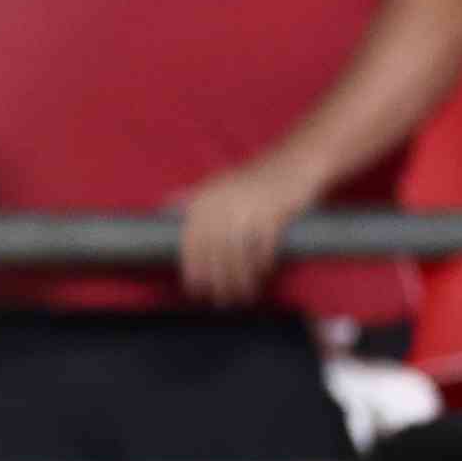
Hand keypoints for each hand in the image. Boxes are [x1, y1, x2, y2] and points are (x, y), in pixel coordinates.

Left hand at [174, 152, 314, 305]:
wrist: (296, 160)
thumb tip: (165, 205)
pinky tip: (263, 276)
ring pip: (239, 255)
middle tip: (221, 300)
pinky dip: (263, 265)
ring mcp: (249, 209)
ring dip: (240, 279)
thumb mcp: (218, 181)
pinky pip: (264, 248)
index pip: (192, 243)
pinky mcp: (275, 213)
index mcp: (205, 199)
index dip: (193, 270)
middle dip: (218, 281)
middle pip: (215, 254)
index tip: (196, 290)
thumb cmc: (254, 177)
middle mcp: (223, 204)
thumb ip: (192, 195)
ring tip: (242, 296)